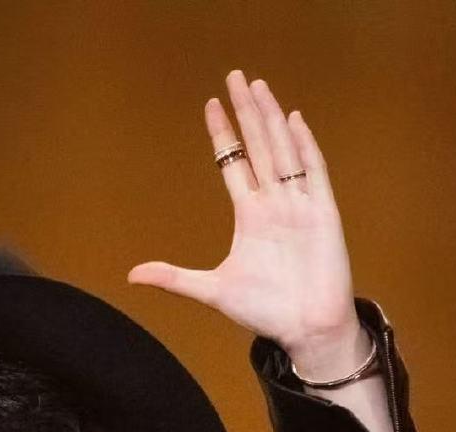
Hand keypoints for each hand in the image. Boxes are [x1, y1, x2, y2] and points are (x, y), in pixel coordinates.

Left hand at [127, 68, 361, 364]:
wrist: (306, 330)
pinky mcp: (323, 213)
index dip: (224, 134)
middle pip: (258, 146)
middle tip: (235, 77)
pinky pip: (313, 172)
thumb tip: (132, 275)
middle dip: (247, 112)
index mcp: (251, 216)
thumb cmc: (266, 311)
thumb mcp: (212, 290)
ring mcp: (300, 205)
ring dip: (271, 119)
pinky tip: (293, 121)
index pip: (234, 163)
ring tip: (258, 86)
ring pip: (282, 150)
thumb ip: (175, 278)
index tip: (211, 105)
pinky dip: (304, 147)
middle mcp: (275, 203)